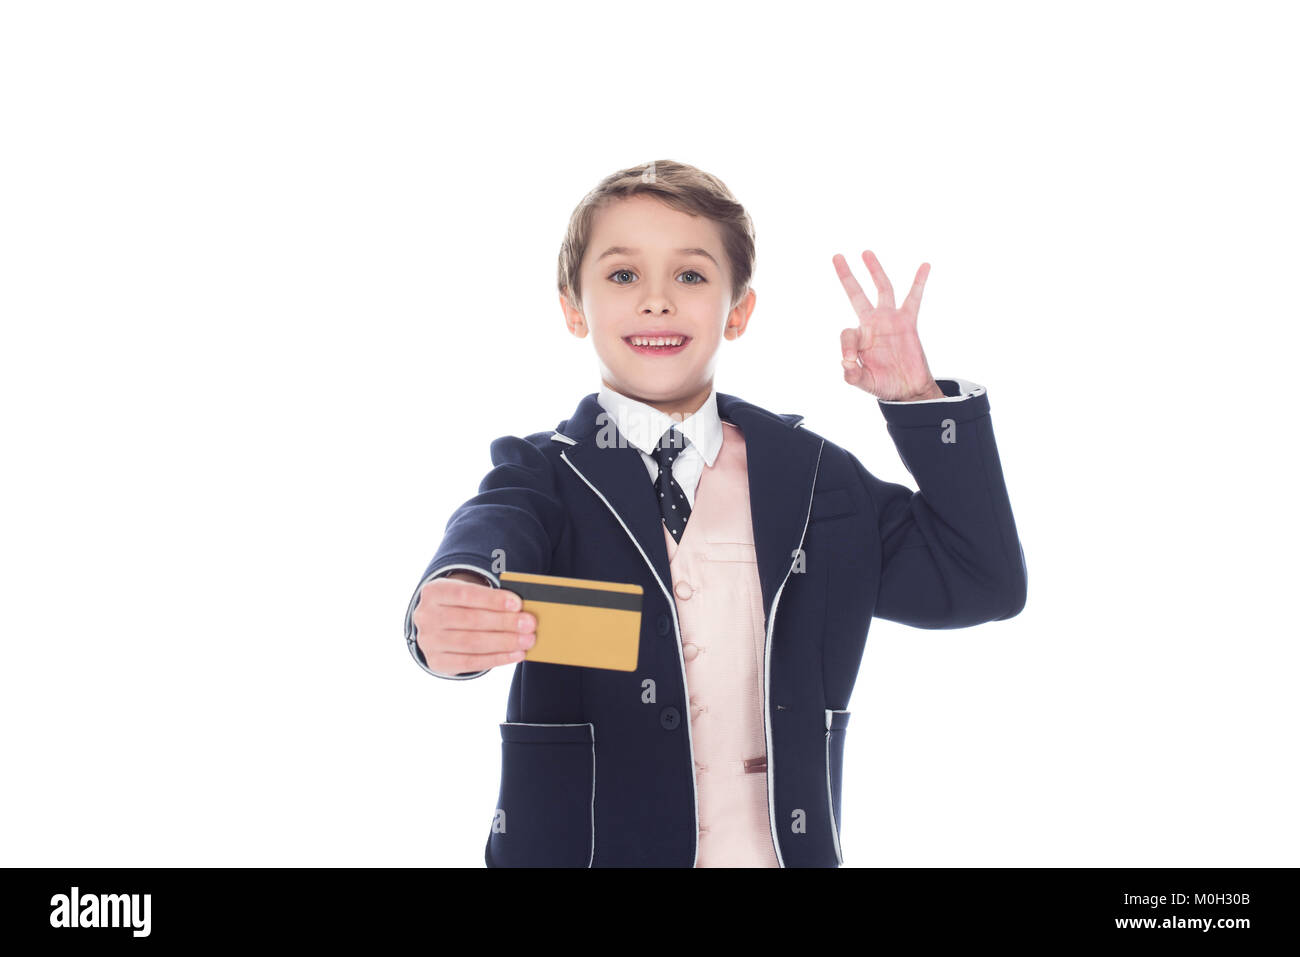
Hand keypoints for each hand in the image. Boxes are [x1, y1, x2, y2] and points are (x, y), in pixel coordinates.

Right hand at [413, 571, 535, 672]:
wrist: (439, 624)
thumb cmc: (463, 605)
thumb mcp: (470, 594)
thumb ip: (490, 599)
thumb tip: (521, 611)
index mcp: (433, 592)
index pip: (465, 594)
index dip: (492, 600)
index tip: (517, 604)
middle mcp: (425, 616)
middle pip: (470, 620)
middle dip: (504, 622)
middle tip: (529, 624)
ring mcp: (428, 641)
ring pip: (471, 643)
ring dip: (504, 642)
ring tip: (527, 640)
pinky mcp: (436, 661)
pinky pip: (471, 662)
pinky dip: (497, 658)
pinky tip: (516, 654)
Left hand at [833, 250, 943, 400]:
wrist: (908, 390)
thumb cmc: (884, 385)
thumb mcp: (864, 382)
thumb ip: (852, 374)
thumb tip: (845, 362)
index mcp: (859, 338)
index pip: (847, 333)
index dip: (847, 347)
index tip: (849, 361)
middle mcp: (872, 324)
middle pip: (856, 294)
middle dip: (847, 277)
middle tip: (837, 257)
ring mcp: (890, 320)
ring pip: (882, 289)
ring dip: (875, 270)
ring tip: (866, 253)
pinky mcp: (908, 322)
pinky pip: (914, 298)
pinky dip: (919, 282)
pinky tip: (924, 265)